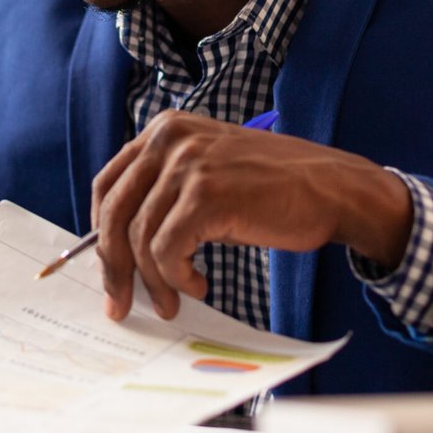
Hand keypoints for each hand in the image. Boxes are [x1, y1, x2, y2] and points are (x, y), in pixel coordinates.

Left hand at [91, 110, 411, 321]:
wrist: (332, 188)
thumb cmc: (273, 188)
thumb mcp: (208, 172)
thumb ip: (165, 192)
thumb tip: (120, 248)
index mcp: (165, 129)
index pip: (108, 184)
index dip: (100, 234)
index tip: (107, 270)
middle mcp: (170, 139)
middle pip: (114, 212)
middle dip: (113, 266)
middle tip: (119, 303)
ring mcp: (188, 165)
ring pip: (140, 238)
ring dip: (154, 282)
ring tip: (173, 302)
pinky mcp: (206, 195)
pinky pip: (167, 251)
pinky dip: (177, 278)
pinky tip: (199, 286)